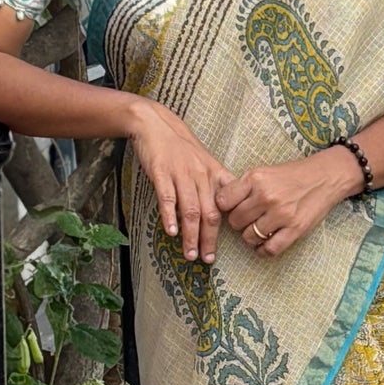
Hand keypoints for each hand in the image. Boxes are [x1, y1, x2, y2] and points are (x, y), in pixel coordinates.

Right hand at [125, 97, 239, 263]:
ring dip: (191, 235)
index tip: (225, 247)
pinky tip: (171, 232)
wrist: (156, 124)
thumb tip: (225, 210)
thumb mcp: (206, 162)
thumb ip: (217, 184)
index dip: (227, 229)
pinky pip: (168, 197)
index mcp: (215, 174)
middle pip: (209, 213)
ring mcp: (181, 174)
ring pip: (190, 210)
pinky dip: (170, 216)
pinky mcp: (161, 172)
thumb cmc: (181, 146)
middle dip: (209, 239)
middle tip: (207, 260)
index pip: (226, 206)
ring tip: (190, 254)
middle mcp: (201, 176)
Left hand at [224, 147, 362, 256]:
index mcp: (255, 179)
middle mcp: (266, 196)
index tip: (232, 208)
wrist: (325, 177)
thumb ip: (243, 187)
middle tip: (249, 219)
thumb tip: (221, 206)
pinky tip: (264, 245)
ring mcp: (281, 214)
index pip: (223, 201)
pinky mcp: (295, 229)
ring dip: (251, 237)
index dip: (225, 207)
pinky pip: (269, 249)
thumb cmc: (292, 175)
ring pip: (249, 237)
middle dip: (239, 223)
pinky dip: (263, 251)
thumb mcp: (264, 172)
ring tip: (258, 230)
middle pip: (235, 221)